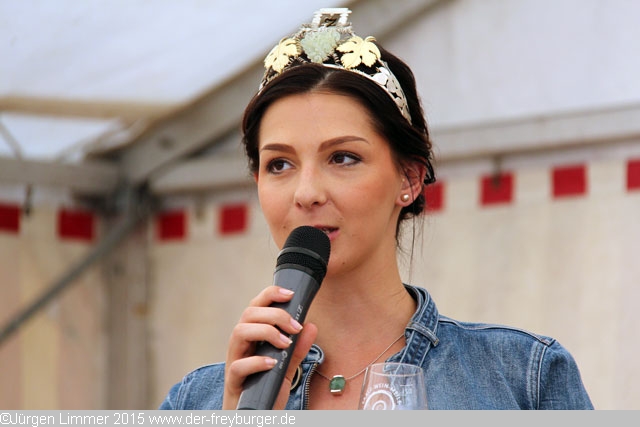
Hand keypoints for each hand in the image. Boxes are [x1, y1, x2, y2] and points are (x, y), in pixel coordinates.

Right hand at [222, 286, 317, 409]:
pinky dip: (257, 361)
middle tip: (295, 327)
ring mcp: (234, 361)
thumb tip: (311, 326)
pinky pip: (238, 366)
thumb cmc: (266, 388)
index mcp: (251, 336)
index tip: (291, 294)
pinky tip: (273, 363)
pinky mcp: (233, 381)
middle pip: (248, 314)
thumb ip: (298, 348)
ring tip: (285, 343)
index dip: (270, 295)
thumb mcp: (286, 367)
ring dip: (266, 332)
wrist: (255, 415)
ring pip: (239, 332)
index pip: (256, 306)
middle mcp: (240, 344)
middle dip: (274, 314)